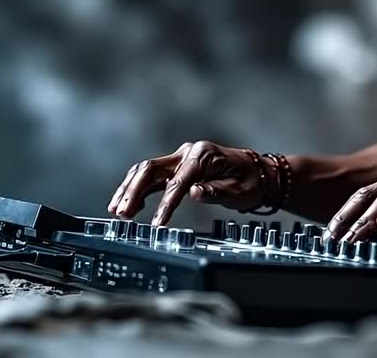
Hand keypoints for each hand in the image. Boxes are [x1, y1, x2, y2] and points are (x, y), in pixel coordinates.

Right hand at [107, 141, 267, 224]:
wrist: (259, 173)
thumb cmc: (251, 181)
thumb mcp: (240, 190)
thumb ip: (217, 191)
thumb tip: (194, 193)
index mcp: (203, 155)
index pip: (178, 180)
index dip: (166, 203)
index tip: (156, 223)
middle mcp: (188, 152)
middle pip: (151, 168)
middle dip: (134, 191)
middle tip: (122, 214)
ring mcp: (181, 159)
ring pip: (146, 171)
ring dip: (130, 189)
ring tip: (117, 210)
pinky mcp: (177, 167)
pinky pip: (152, 176)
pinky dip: (138, 189)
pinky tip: (131, 206)